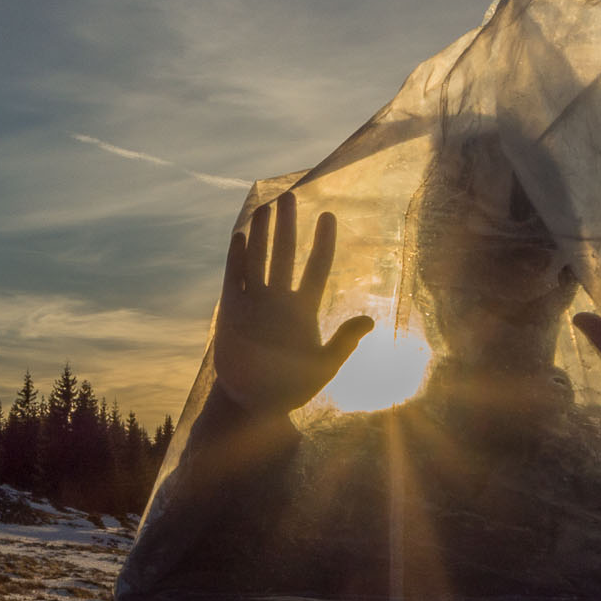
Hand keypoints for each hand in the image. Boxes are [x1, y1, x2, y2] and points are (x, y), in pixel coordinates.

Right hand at [214, 192, 373, 415]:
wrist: (253, 403)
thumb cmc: (291, 389)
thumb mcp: (323, 367)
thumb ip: (344, 343)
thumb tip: (369, 320)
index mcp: (303, 310)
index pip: (317, 268)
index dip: (323, 242)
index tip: (328, 216)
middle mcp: (279, 300)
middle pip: (285, 255)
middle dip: (288, 226)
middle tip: (290, 197)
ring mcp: (254, 303)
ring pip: (259, 259)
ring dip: (262, 233)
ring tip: (265, 206)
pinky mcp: (231, 311)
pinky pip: (234, 277)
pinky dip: (237, 256)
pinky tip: (240, 235)